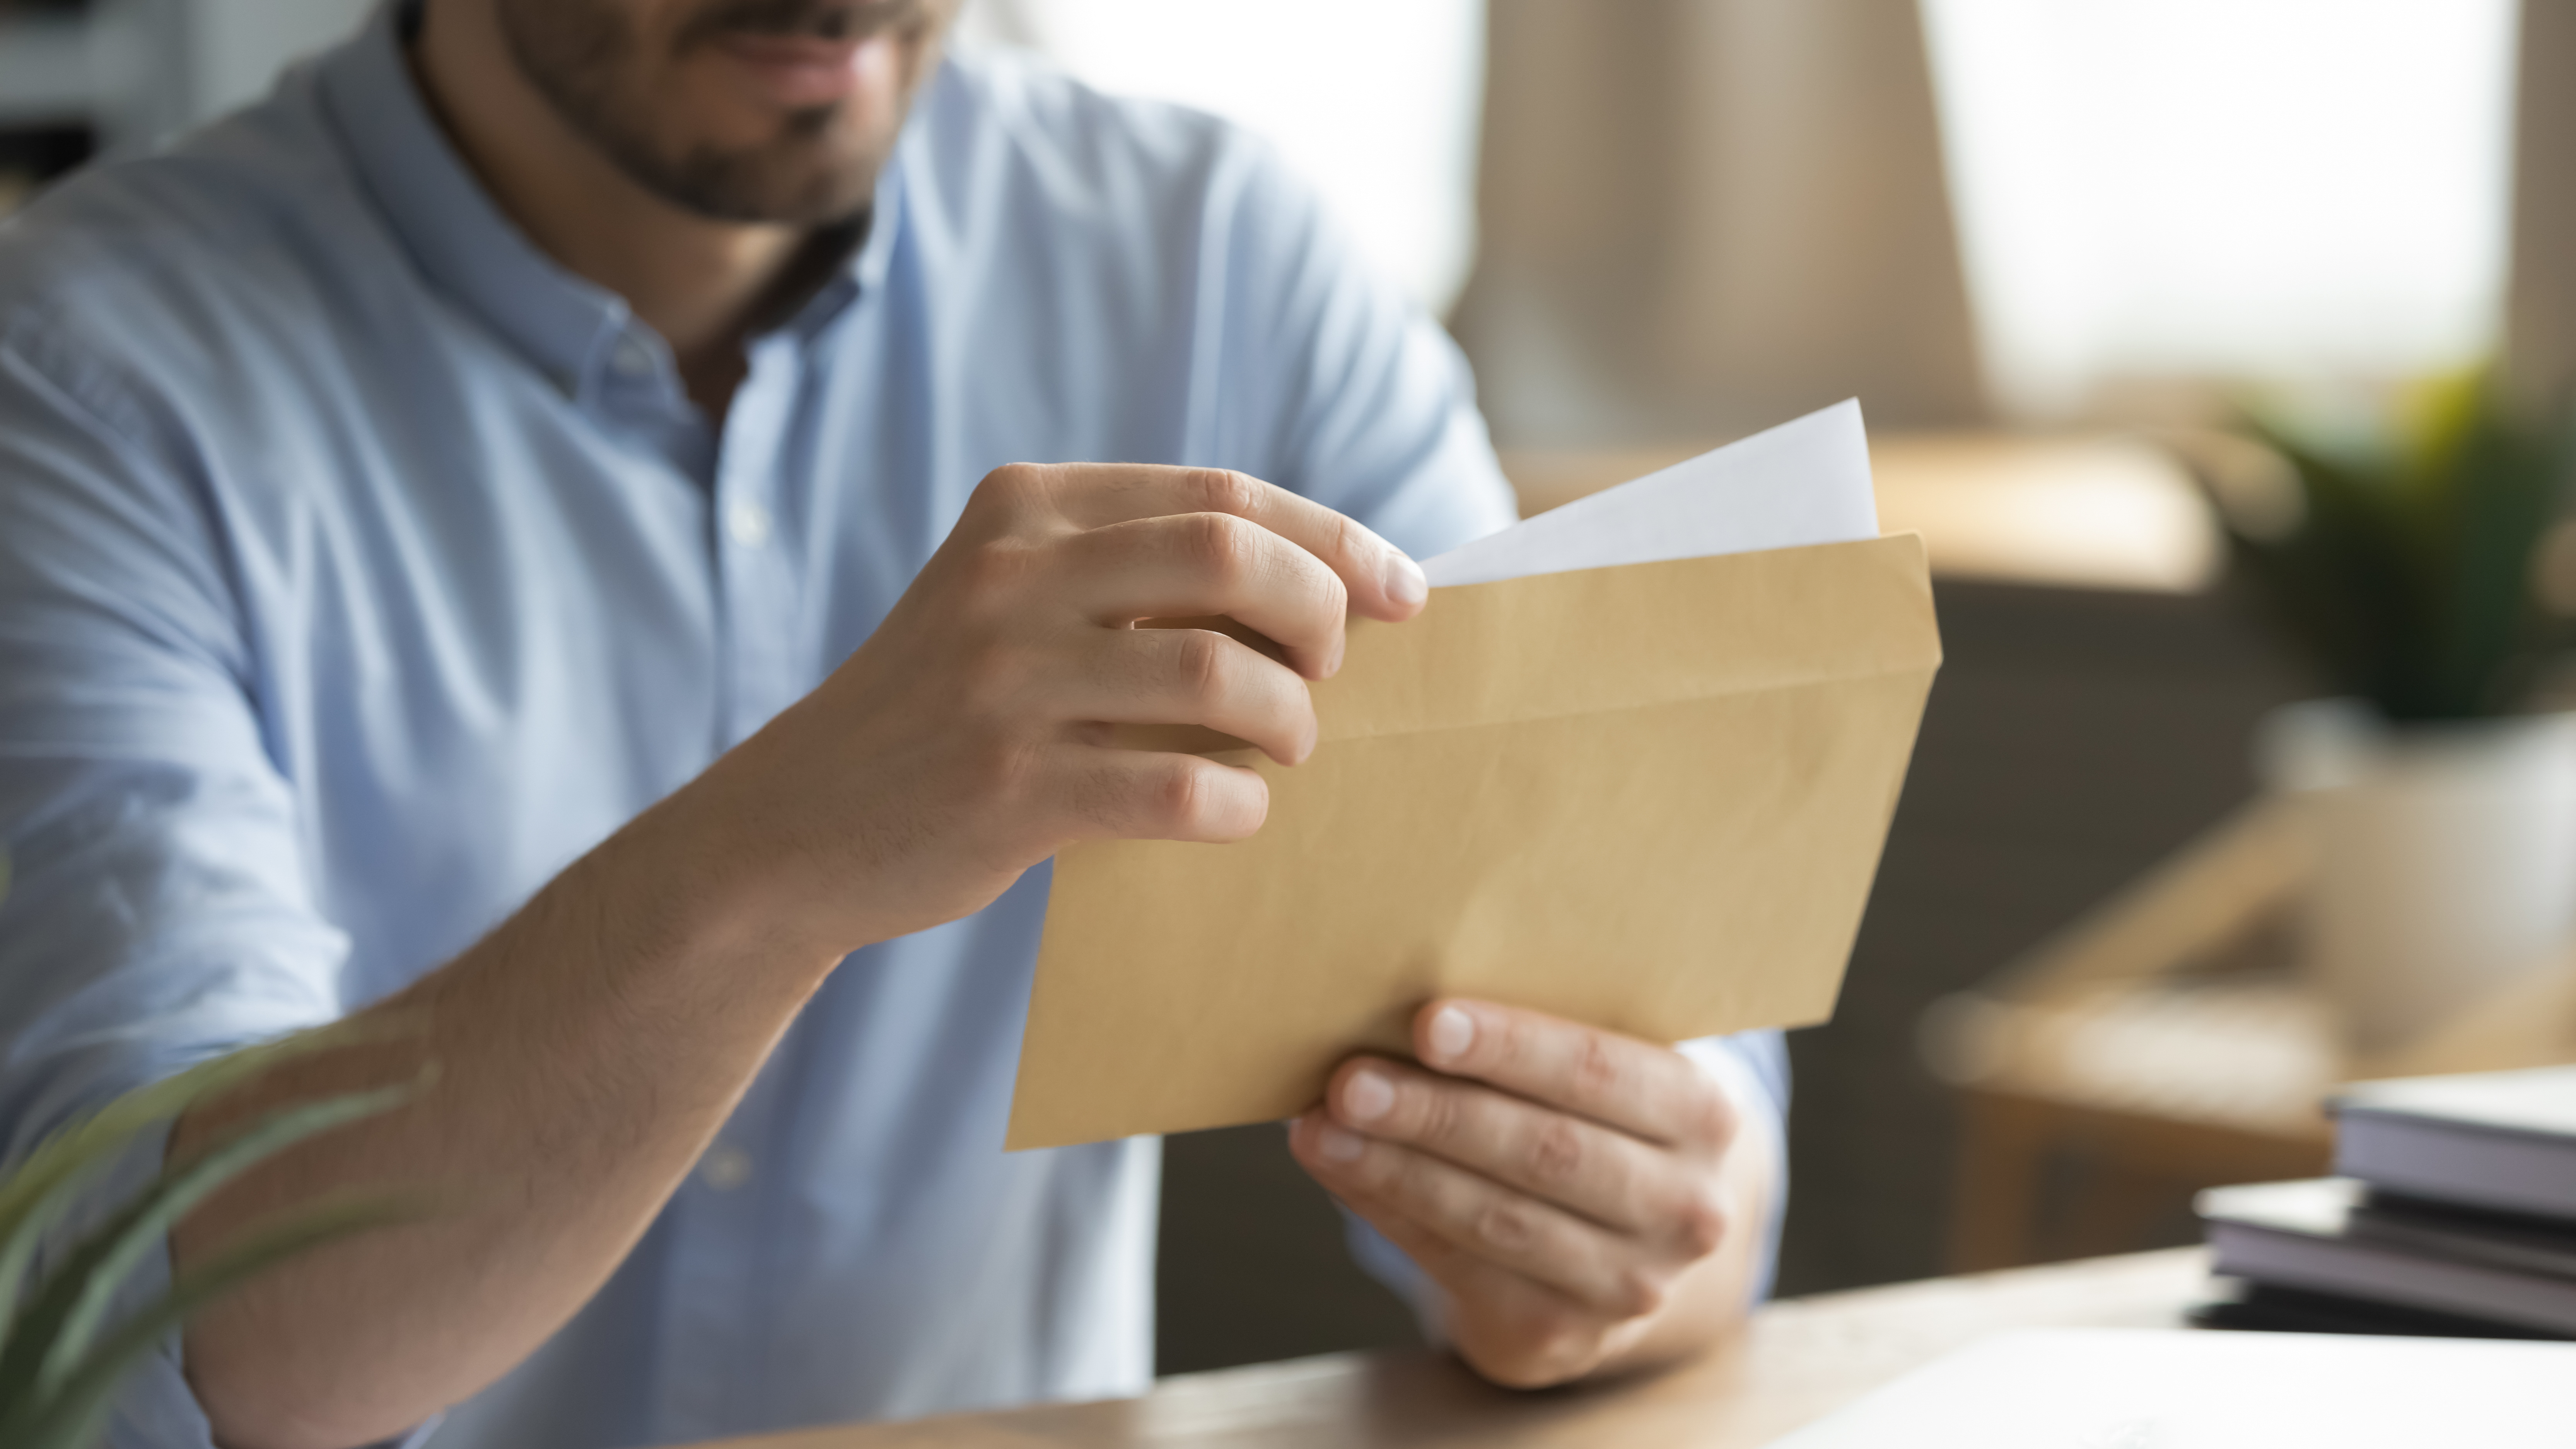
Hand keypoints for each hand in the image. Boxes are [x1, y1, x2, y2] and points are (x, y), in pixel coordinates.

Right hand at [677, 463, 1427, 955]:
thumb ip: (1132, 575)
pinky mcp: (1004, 787)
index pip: (1222, 495)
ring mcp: (1003, 681)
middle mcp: (1011, 576)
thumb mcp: (1016, 601)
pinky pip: (1174, 790)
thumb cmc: (947, 711)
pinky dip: (1234, 806)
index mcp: (1026, 508)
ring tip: (1287, 746)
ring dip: (1287, 718)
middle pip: (1230, 556)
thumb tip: (1324, 589)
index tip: (1403, 588)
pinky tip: (1233, 813)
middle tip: (1335, 667)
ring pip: (1216, 675)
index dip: (1334, 539)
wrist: (797, 823)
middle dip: (1320, 610)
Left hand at [1289, 1000, 1761, 1387]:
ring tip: (1321, 1129)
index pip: (1601, 1072)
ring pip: (1498, 1219)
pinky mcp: (1566, 1335)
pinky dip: (1390, 1214)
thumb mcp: (1601, 1072)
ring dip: (1398, 1170)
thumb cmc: (1594, 1115)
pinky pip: (1462, 1268)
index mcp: (1701, 1114)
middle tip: (1350, 1080)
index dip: (1513, 1048)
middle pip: (1547, 1151)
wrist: (1634, 1238)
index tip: (1426, 1023)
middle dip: (1438, 1114)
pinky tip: (1339, 1170)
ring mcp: (1631, 1284)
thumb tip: (1399, 998)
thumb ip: (1538, 1038)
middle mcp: (1685, 1207)